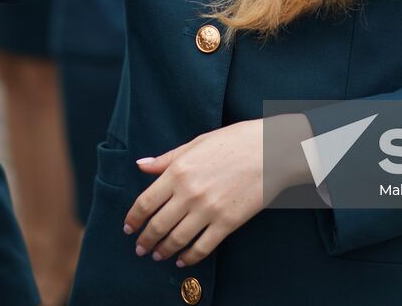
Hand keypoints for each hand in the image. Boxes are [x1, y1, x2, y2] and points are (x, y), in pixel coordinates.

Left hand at [123, 119, 268, 267]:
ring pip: (177, 239)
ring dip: (163, 251)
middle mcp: (189, 192)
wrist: (273, 149)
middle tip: (140, 249)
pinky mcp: (228, 223)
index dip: (133, 219)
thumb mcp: (197, 143)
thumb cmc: (236, 141)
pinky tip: (182, 260)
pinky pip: (202, 247)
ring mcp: (208, 209)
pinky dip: (189, 257)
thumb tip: (141, 165)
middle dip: (145, 240)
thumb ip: (167, 158)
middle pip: (157, 225)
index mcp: (178, 170)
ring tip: (157, 255)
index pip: (145, 202)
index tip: (128, 228)